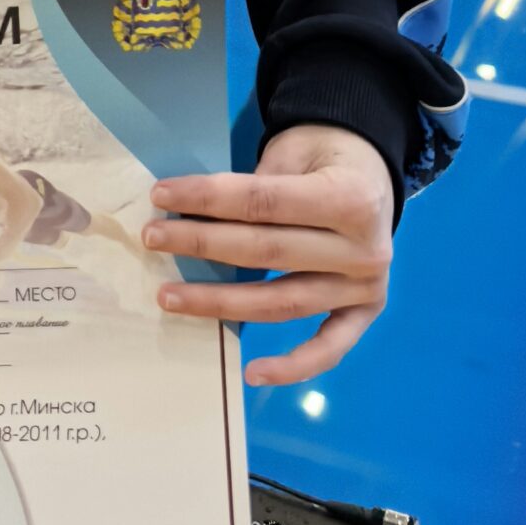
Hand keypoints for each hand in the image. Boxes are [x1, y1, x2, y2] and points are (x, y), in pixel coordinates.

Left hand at [141, 125, 394, 387]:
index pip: (264, 202)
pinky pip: (329, 348)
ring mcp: (366, 287)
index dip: (208, 198)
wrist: (373, 171)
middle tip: (152, 238)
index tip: (161, 195)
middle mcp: (364, 249)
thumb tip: (189, 213)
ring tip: (169, 296)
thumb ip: (256, 185)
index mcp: (350, 199)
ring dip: (221, 303)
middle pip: (267, 252)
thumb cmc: (324, 156)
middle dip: (202, 244)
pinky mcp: (365, 313)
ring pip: (283, 302)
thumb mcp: (294, 151)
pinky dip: (294, 367)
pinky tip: (252, 373)